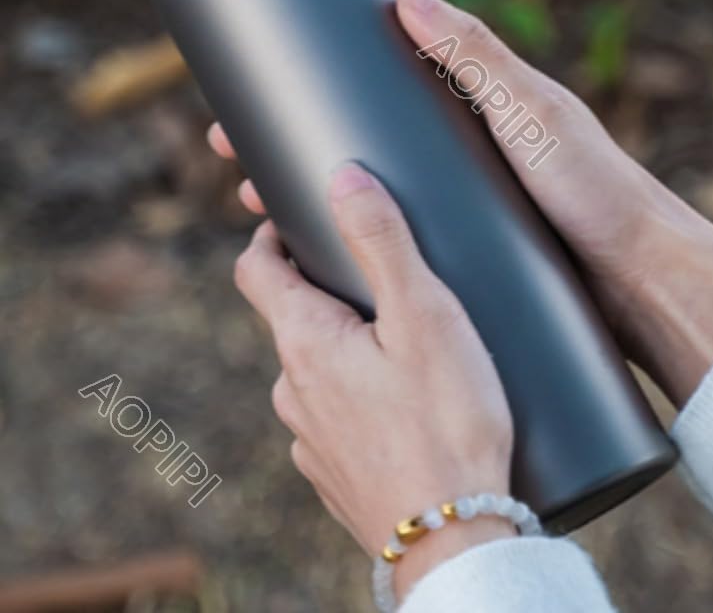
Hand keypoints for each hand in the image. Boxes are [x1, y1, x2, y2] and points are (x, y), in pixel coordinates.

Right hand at [210, 0, 712, 406]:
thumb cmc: (597, 188)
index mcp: (479, 103)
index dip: (320, 70)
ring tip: (258, 199)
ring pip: (370, 184)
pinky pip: (395, 230)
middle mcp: (464, 147)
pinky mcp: (465, 246)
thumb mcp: (533, 112)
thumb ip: (477, 56)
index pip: (384, 71)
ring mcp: (461, 199)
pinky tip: (315, 247)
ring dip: (312, 186)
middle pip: (362, 130)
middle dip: (294, 136)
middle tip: (234, 148)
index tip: (260, 78)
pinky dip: (352, 230)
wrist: (642, 279)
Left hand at [231, 163, 514, 599]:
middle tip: (375, 274)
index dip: (268, 235)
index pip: (257, 270)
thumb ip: (382, 241)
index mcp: (306, 341)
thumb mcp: (424, 315)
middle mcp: (294, 389)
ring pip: (316, 371)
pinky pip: (336, 416)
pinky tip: (403, 403)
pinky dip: (358, 396)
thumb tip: (343, 176)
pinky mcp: (336, 472)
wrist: (453, 540)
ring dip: (344, 347)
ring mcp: (311, 438)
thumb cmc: (445, 422)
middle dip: (323, 289)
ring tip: (401, 341)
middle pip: (291, 319)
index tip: (292, 216)